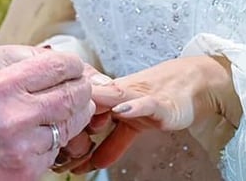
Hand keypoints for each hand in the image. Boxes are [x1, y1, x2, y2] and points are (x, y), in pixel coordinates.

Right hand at [0, 50, 94, 180]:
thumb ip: (19, 78)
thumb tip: (55, 71)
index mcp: (2, 86)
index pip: (58, 67)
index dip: (72, 66)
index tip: (72, 68)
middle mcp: (17, 114)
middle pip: (74, 96)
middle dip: (80, 91)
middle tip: (77, 90)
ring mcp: (25, 147)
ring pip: (70, 125)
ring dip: (70, 118)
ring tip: (57, 114)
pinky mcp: (28, 171)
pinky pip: (55, 150)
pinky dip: (52, 143)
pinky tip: (37, 138)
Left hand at [74, 55, 240, 171]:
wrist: (194, 83)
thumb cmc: (161, 100)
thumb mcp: (132, 126)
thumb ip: (112, 143)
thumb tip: (89, 162)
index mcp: (109, 100)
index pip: (81, 111)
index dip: (66, 127)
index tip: (51, 147)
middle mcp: (119, 96)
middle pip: (91, 105)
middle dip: (75, 122)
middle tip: (60, 144)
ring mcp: (138, 97)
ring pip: (113, 98)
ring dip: (96, 107)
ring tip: (80, 120)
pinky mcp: (160, 102)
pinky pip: (145, 104)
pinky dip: (133, 107)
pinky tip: (121, 111)